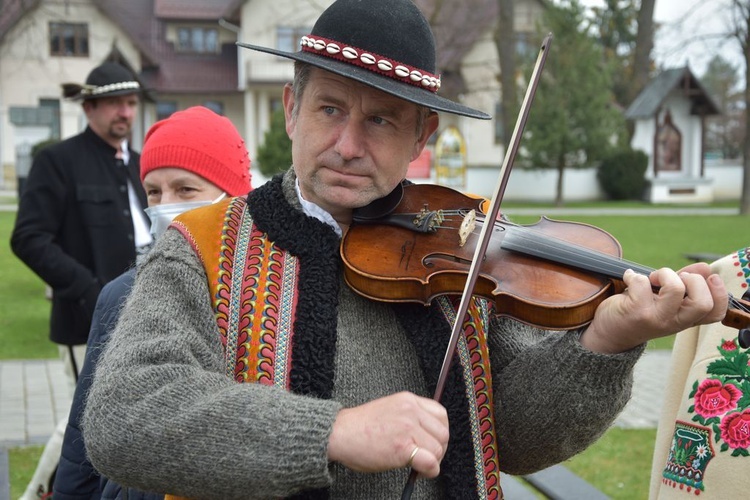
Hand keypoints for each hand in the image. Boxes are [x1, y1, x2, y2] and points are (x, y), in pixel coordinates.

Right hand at [327, 392, 448, 477]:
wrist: (340, 433)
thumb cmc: (359, 427)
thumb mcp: (389, 409)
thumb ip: (409, 417)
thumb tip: (427, 436)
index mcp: (408, 400)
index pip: (441, 414)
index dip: (440, 432)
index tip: (433, 442)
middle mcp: (411, 411)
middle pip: (443, 432)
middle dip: (439, 449)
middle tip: (427, 458)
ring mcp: (407, 428)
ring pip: (438, 449)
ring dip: (433, 461)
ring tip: (419, 465)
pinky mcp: (402, 447)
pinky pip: (430, 461)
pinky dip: (429, 470)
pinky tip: (420, 471)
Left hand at [581, 265, 727, 353]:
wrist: (608, 334)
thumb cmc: (638, 312)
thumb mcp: (664, 300)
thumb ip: (685, 284)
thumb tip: (706, 267)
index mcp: (685, 319)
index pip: (715, 313)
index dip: (719, 293)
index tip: (709, 278)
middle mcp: (674, 322)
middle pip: (702, 303)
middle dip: (692, 280)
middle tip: (676, 278)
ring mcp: (656, 318)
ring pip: (675, 289)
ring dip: (664, 274)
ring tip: (652, 278)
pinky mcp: (637, 312)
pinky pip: (642, 283)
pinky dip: (634, 275)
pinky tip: (629, 279)